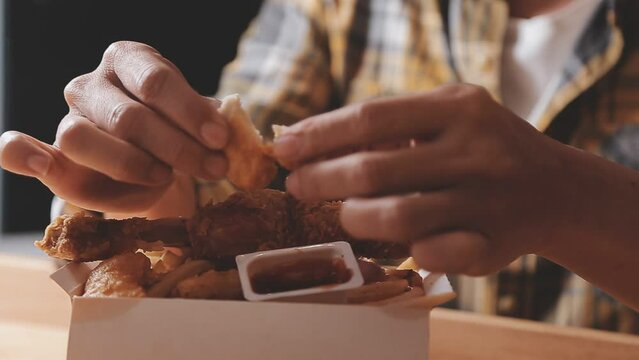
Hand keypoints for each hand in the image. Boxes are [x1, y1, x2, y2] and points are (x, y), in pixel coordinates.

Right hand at [0, 41, 227, 215]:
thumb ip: (208, 125)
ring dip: (130, 165)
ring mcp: (70, 117)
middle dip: (178, 148)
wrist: (158, 165)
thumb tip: (227, 133)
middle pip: (128, 115)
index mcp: (131, 61)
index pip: (156, 80)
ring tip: (166, 178)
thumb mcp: (199, 123)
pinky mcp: (55, 153)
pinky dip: (20, 153)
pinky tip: (35, 161)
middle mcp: (95, 84)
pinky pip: (22, 149)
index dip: (190, 112)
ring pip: (82, 137)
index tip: (219, 139)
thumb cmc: (180, 135)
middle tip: (214, 169)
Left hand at [273, 84, 578, 274]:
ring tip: (341, 213)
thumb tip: (308, 142)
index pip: (371, 119)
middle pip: (374, 169)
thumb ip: (391, 124)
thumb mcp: (448, 115)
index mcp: (460, 108)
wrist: (554, 190)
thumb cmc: (481, 147)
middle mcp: (476, 151)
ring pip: (397, 216)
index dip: (319, 135)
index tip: (284, 148)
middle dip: (321, 180)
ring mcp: (486, 201)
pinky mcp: (490, 244)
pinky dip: (403, 249)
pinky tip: (397, 243)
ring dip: (354, 217)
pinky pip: (430, 252)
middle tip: (297, 186)